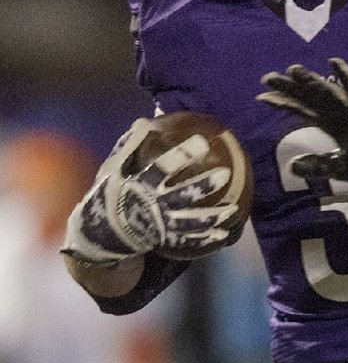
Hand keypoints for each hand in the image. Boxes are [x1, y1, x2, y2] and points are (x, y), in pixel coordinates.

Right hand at [62, 119, 237, 263]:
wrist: (99, 234)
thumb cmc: (110, 194)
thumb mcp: (113, 169)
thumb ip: (130, 146)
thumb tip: (146, 120)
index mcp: (139, 186)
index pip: (163, 168)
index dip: (183, 155)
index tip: (203, 142)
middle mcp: (152, 206)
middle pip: (183, 196)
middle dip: (205, 186)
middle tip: (225, 175)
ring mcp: (160, 227)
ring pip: (191, 222)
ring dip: (213, 217)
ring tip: (233, 210)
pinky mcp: (164, 241)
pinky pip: (188, 241)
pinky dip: (206, 238)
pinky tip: (224, 234)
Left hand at [258, 57, 347, 182]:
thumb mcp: (337, 168)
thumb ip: (317, 167)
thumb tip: (292, 167)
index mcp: (327, 123)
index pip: (300, 109)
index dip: (282, 103)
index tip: (261, 96)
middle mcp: (335, 112)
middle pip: (307, 97)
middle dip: (288, 87)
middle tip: (267, 77)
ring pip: (326, 92)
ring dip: (311, 80)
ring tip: (293, 69)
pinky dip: (346, 77)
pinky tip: (334, 62)